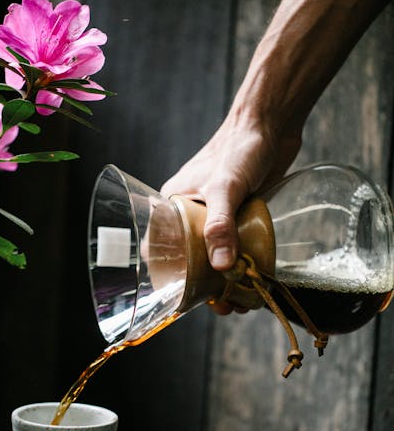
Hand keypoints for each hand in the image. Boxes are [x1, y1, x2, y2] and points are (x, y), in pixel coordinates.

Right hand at [160, 109, 301, 313]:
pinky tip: (254, 279)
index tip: (187, 301)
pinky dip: (242, 264)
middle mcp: (190, 213)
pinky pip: (235, 246)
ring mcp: (215, 215)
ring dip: (226, 280)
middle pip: (191, 259)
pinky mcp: (238, 215)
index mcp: (172, 205)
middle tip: (222, 306)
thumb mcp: (226, 188)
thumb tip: (222, 268)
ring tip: (242, 300)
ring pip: (215, 256)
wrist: (270, 124)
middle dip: (205, 287)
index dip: (170, 278)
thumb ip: (221, 226)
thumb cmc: (239, 147)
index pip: (160, 248)